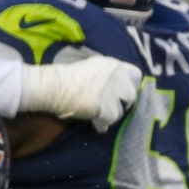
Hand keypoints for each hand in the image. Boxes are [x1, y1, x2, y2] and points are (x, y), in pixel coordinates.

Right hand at [20, 56, 142, 132]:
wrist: (52, 86)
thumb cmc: (66, 76)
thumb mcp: (92, 67)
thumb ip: (107, 74)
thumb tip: (117, 85)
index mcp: (114, 65)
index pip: (136, 76)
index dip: (130, 85)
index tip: (122, 93)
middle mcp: (118, 77)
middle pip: (131, 95)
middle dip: (121, 102)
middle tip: (109, 106)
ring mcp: (113, 93)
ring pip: (121, 110)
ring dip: (111, 114)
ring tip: (99, 113)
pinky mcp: (106, 108)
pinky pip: (110, 120)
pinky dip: (102, 123)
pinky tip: (94, 121)